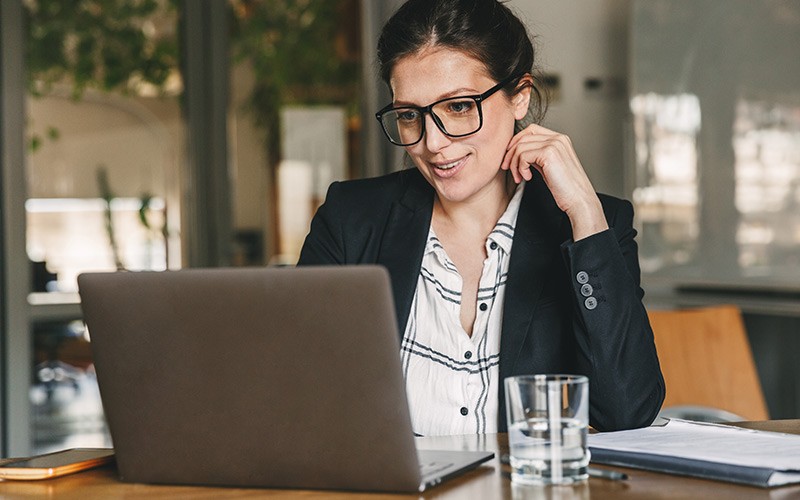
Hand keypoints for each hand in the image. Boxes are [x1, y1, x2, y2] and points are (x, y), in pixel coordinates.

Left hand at [500, 123, 608, 239]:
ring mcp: (554, 144)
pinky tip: (528, 178)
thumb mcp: (548, 166)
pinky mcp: (549, 153)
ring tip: (519, 177)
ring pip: (520, 147)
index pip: (530, 130)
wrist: (579, 199)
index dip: (516, 142)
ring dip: (514, 164)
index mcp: (559, 139)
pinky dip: (520, 168)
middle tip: (508, 168)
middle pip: (523, 137)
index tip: (510, 158)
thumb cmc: (565, 187)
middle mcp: (557, 138)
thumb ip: (536, 155)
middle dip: (510, 153)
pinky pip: (523, 156)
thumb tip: (517, 152)